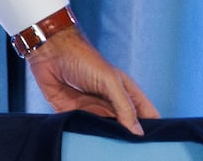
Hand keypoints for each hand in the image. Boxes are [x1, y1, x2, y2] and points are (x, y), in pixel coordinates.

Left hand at [27, 27, 158, 134]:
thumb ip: (125, 106)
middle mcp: (111, 104)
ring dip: (107, 140)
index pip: (147, 116)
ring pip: (106, 133)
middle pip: (127, 129)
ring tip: (110, 146)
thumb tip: (137, 132)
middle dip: (128, 139)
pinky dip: (86, 136)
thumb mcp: (110, 81)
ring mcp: (93, 109)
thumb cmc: (83, 58)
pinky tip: (89, 140)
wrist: (50, 51)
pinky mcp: (74, 113)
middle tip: (129, 150)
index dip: (152, 129)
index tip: (151, 144)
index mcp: (126, 94)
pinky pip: (83, 130)